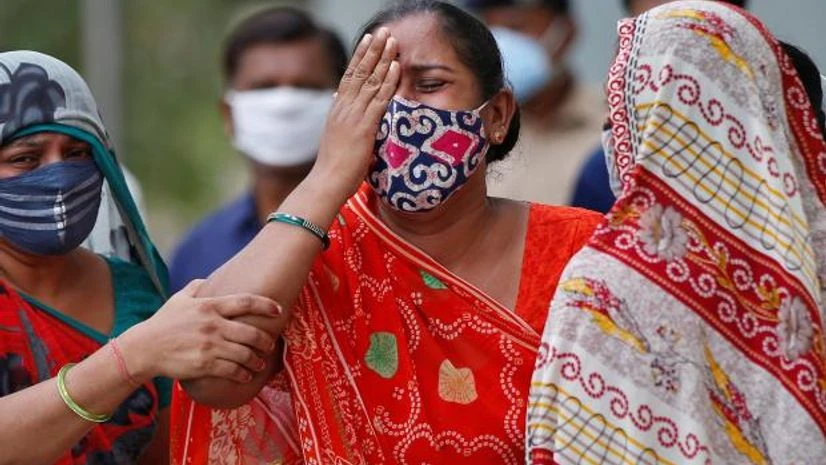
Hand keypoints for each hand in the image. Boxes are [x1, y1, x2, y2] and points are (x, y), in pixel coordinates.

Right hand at [118, 280, 284, 382]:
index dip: (265, 305)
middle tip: (270, 344)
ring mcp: (210, 346)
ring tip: (260, 363)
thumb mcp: (178, 299)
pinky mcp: (205, 365)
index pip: (245, 302)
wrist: (144, 348)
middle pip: (251, 333)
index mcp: (209, 306)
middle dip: (266, 341)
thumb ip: (195, 288)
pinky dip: (243, 374)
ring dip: (257, 360)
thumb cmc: (163, 323)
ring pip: (245, 354)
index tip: (278, 310)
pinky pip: (232, 370)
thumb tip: (204, 280)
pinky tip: (246, 376)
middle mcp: (213, 325)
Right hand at [309, 27, 399, 201]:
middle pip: (359, 71)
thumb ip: (340, 118)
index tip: (369, 40)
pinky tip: (395, 67)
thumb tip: (338, 101)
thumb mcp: (335, 136)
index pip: (349, 75)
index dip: (360, 56)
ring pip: (370, 80)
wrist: (326, 182)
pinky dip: (387, 81)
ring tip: (392, 40)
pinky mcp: (364, 127)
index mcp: (337, 110)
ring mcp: (353, 116)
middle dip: (373, 49)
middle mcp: (343, 108)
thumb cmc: (333, 167)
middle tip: (383, 30)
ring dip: (382, 58)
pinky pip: (378, 99)